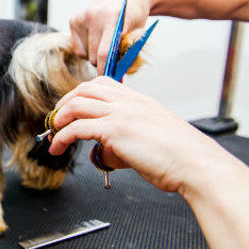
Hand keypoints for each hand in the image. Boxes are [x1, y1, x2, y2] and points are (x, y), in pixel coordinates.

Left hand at [47, 77, 227, 192]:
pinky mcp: (115, 130)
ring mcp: (121, 113)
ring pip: (77, 104)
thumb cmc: (179, 158)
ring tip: (52, 134)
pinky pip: (77, 127)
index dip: (81, 94)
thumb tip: (104, 149)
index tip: (71, 109)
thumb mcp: (151, 137)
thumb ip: (126, 136)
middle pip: (85, 89)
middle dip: (64, 103)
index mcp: (139, 100)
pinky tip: (58, 147)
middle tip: (56, 121)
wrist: (196, 165)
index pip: (102, 84)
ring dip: (58, 119)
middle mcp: (129, 102)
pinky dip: (62, 137)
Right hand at [69, 0, 150, 74]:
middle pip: (92, 55)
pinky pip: (77, 47)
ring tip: (105, 46)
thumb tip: (116, 75)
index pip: (103, 52)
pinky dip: (86, 49)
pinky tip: (96, 41)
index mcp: (111, 18)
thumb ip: (126, 52)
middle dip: (101, 62)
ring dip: (94, 55)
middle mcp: (93, 16)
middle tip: (111, 62)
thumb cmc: (135, 16)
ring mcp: (82, 16)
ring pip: (84, 53)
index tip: (106, 79)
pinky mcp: (74, 19)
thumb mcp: (137, 32)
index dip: (104, 69)